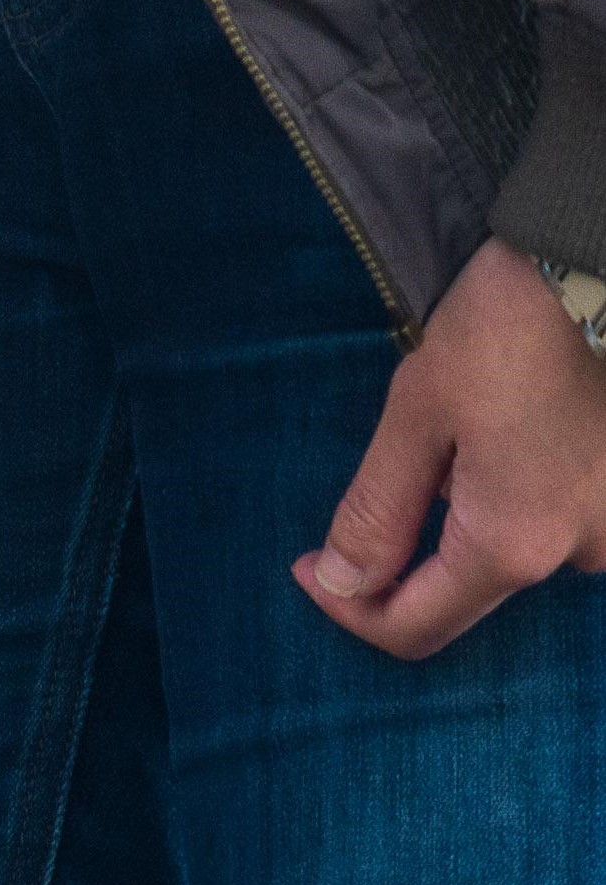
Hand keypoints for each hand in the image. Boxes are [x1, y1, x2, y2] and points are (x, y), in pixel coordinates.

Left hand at [295, 242, 605, 658]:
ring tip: (471, 438)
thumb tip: (342, 583)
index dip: (348, 610)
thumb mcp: (418, 415)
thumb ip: (378, 513)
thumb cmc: (512, 324)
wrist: (600, 256)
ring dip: (479, 518)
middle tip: (387, 487)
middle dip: (413, 559)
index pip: (416, 628)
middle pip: (470, 591)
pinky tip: (518, 433)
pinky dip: (528, 495)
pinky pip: (568, 516)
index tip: (307, 568)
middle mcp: (583, 549)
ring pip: (522, 550)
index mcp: (517, 542)